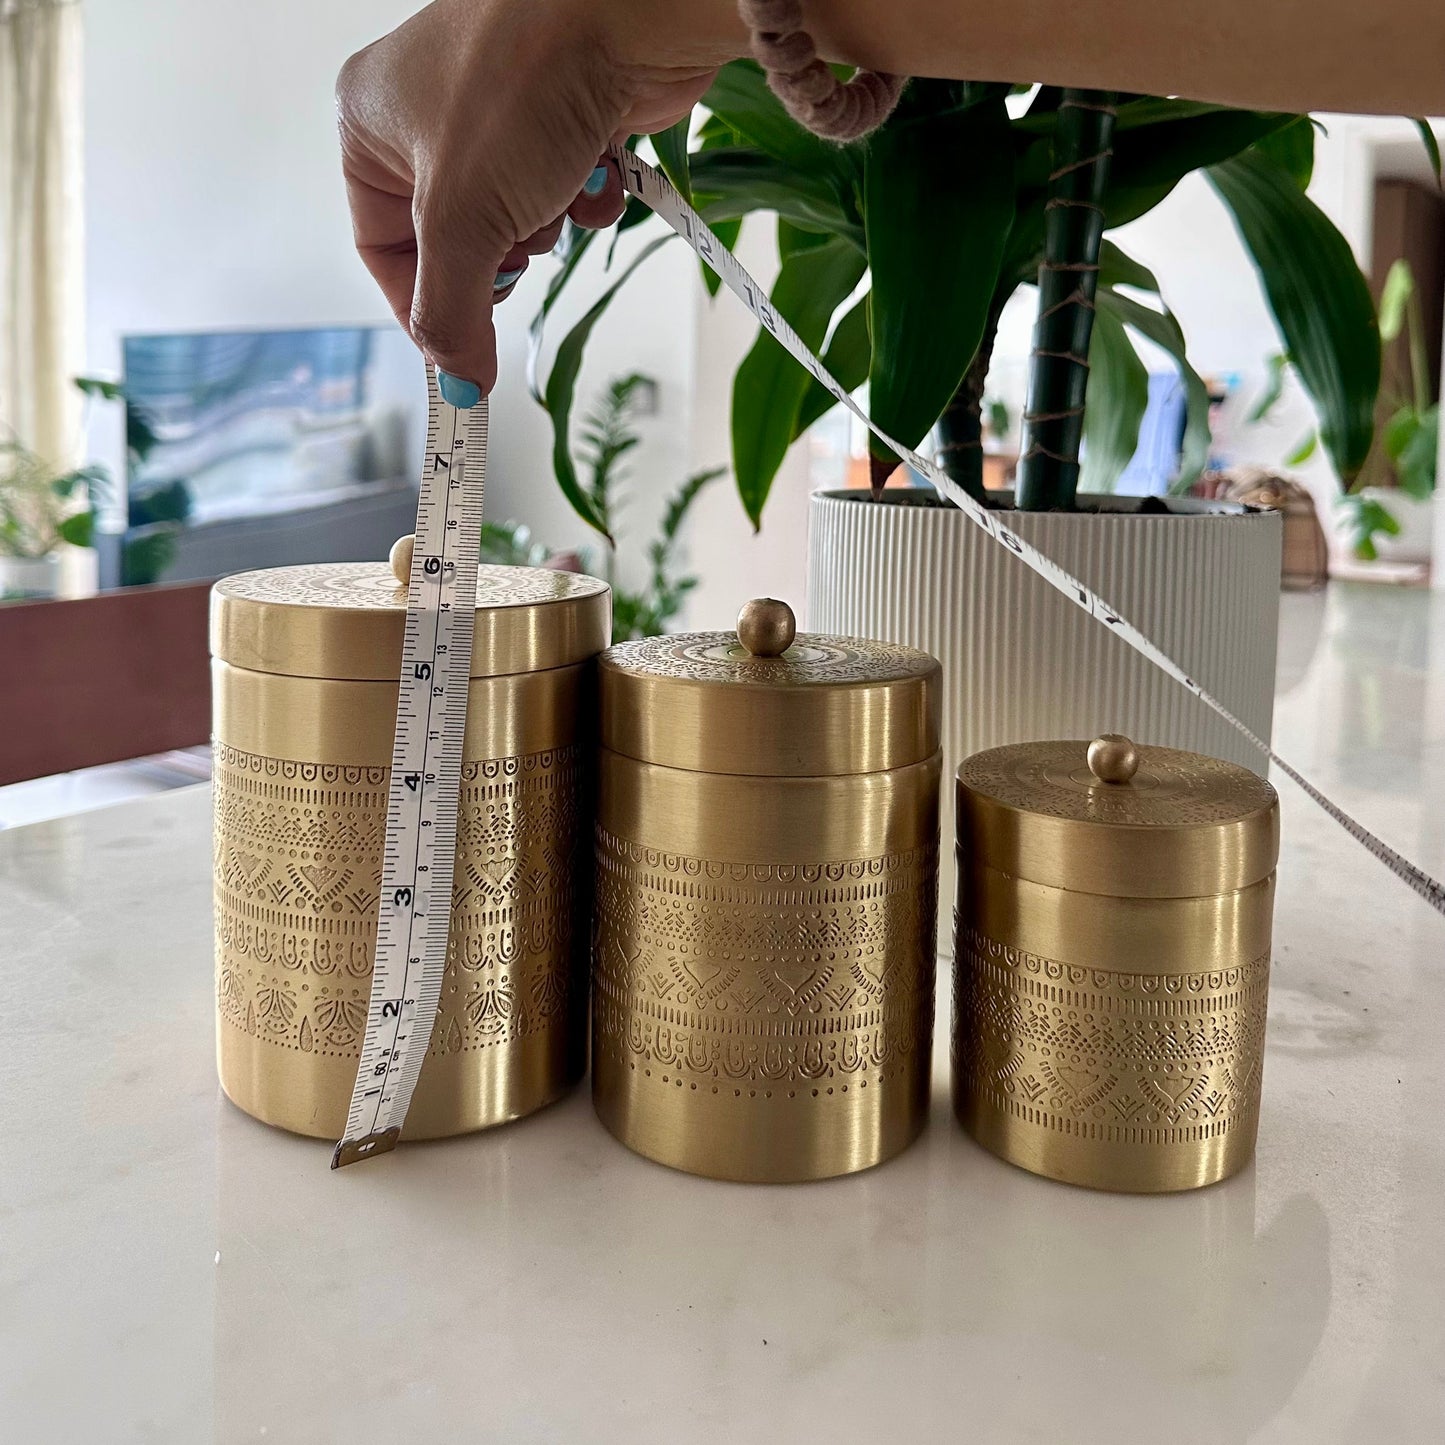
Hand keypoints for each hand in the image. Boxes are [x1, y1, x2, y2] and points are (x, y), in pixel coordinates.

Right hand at [336, 0, 742, 397]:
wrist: (626, 12)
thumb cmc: (521, 86)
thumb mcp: (462, 220)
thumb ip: (450, 312)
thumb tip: (457, 380)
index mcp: (371, 122)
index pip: (381, 245)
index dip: (423, 305)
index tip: (461, 353)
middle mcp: (428, 110)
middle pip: (452, 238)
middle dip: (495, 254)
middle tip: (518, 241)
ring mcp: (500, 110)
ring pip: (514, 217)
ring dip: (543, 223)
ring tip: (555, 188)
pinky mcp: (564, 111)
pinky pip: (565, 188)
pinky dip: (584, 196)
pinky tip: (595, 169)